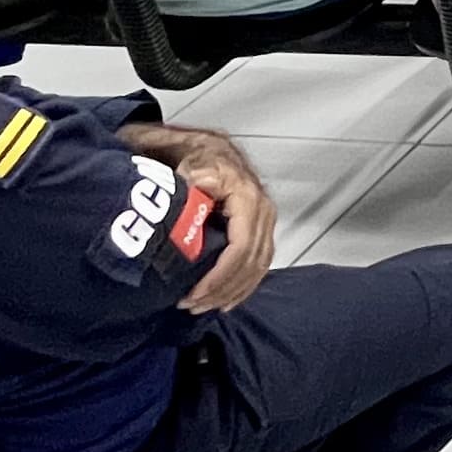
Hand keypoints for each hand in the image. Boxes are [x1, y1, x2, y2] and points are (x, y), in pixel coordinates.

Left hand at [122, 123, 278, 312]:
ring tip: (203, 306)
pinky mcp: (261, 227)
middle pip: (251, 262)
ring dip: (232, 291)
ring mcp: (264, 218)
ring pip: (259, 266)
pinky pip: (261, 262)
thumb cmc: (192, 153)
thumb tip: (198, 186)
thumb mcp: (187, 158)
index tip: (193, 293)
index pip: (241, 247)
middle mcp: (262, 208)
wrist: (203, 145)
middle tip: (192, 306)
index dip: (218, 276)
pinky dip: (245, 285)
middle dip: (222, 289)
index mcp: (246, 195)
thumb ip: (193, 174)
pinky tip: (227, 300)